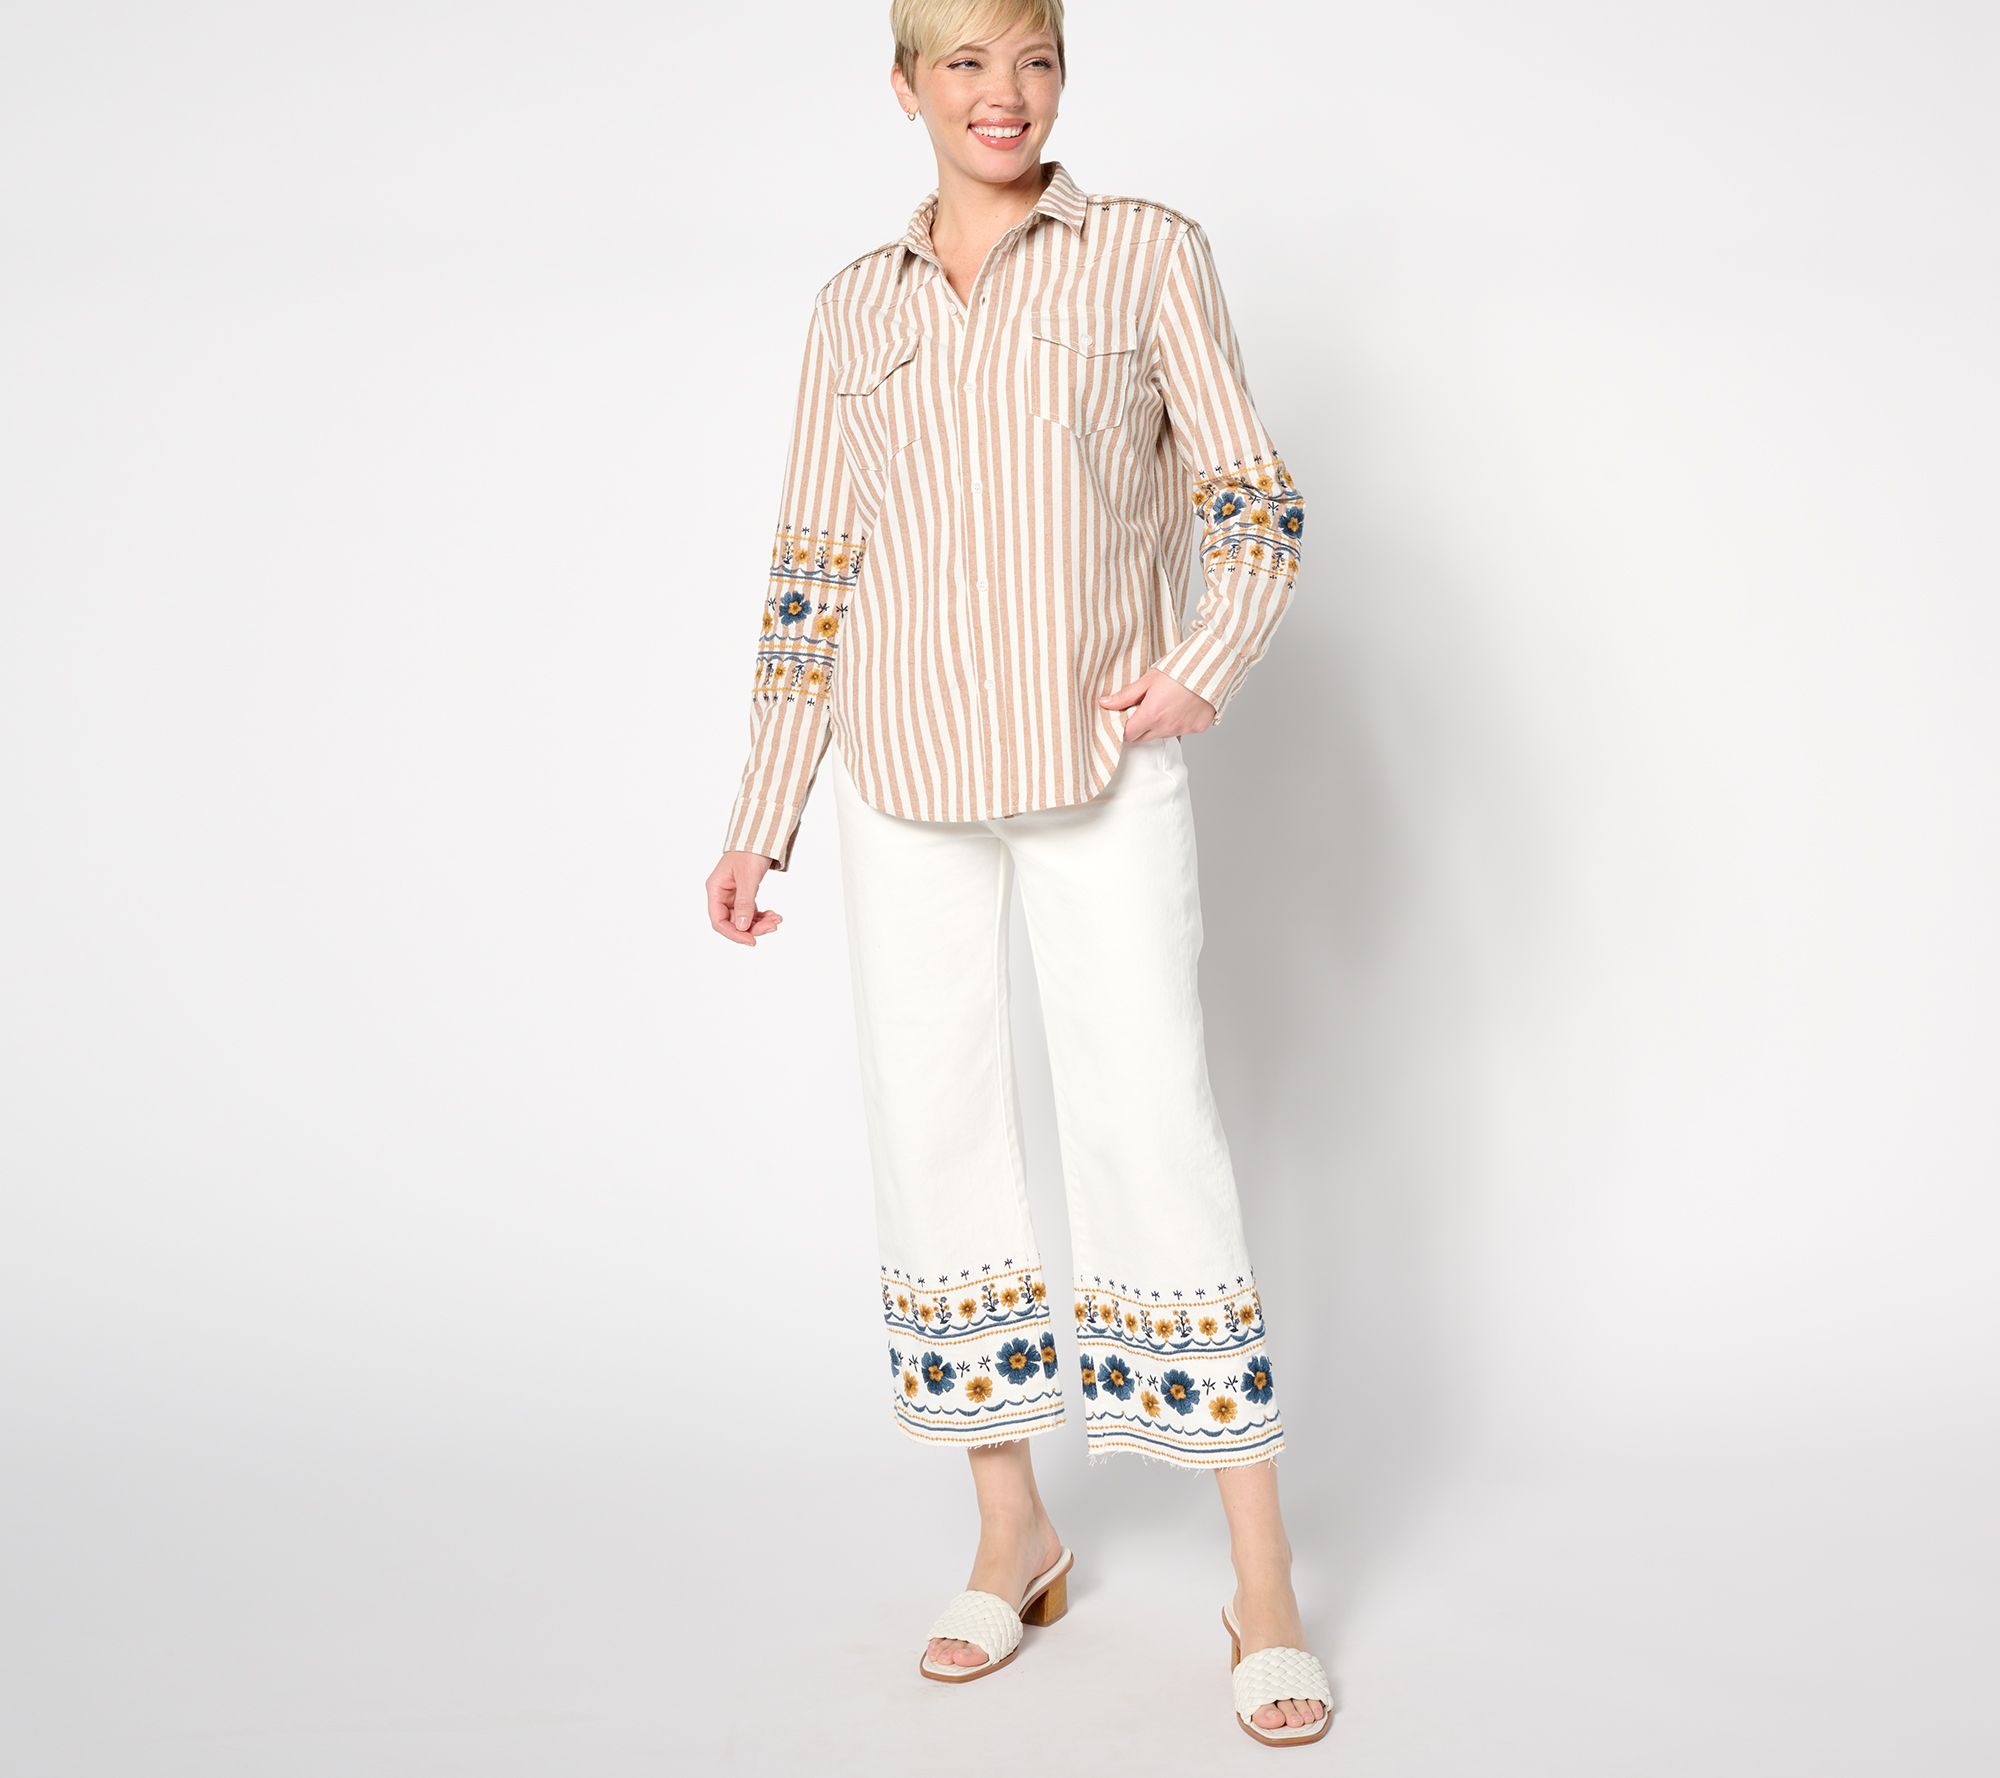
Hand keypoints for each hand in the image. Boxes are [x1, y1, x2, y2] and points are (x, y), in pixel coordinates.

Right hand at [709, 850, 783, 944]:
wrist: (761, 836)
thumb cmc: (750, 851)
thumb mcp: (748, 877)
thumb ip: (744, 902)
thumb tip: (741, 926)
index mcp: (716, 889)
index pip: (719, 920)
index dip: (734, 934)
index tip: (752, 941)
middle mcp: (722, 894)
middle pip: (733, 922)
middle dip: (752, 927)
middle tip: (773, 926)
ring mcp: (733, 894)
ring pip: (743, 918)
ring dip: (760, 923)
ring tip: (777, 920)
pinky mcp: (744, 893)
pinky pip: (751, 911)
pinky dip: (762, 916)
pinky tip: (774, 915)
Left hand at [1098, 669, 1215, 741]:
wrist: (1214, 666)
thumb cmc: (1181, 668)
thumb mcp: (1150, 679)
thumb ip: (1126, 695)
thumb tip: (1105, 703)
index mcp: (1151, 714)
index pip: (1128, 735)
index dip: (1125, 727)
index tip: (1128, 717)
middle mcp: (1167, 727)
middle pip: (1144, 738)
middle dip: (1141, 727)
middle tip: (1147, 707)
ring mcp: (1184, 729)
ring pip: (1163, 735)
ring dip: (1160, 725)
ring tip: (1168, 702)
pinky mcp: (1198, 728)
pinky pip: (1183, 730)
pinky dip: (1180, 722)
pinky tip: (1184, 705)